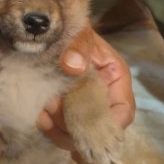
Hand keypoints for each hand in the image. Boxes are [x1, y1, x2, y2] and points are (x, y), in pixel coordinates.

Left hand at [37, 23, 134, 149]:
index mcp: (115, 78)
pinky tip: (39, 117)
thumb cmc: (75, 31)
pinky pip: (61, 127)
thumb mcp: (80, 33)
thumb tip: (72, 66)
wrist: (57, 31)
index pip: (124, 110)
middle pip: (99, 127)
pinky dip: (50, 127)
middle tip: (53, 108)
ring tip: (43, 115)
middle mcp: (103, 96)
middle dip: (76, 126)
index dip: (110, 124)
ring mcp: (84, 104)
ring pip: (79, 132)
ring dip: (60, 129)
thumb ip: (79, 46)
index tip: (87, 125)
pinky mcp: (66, 108)